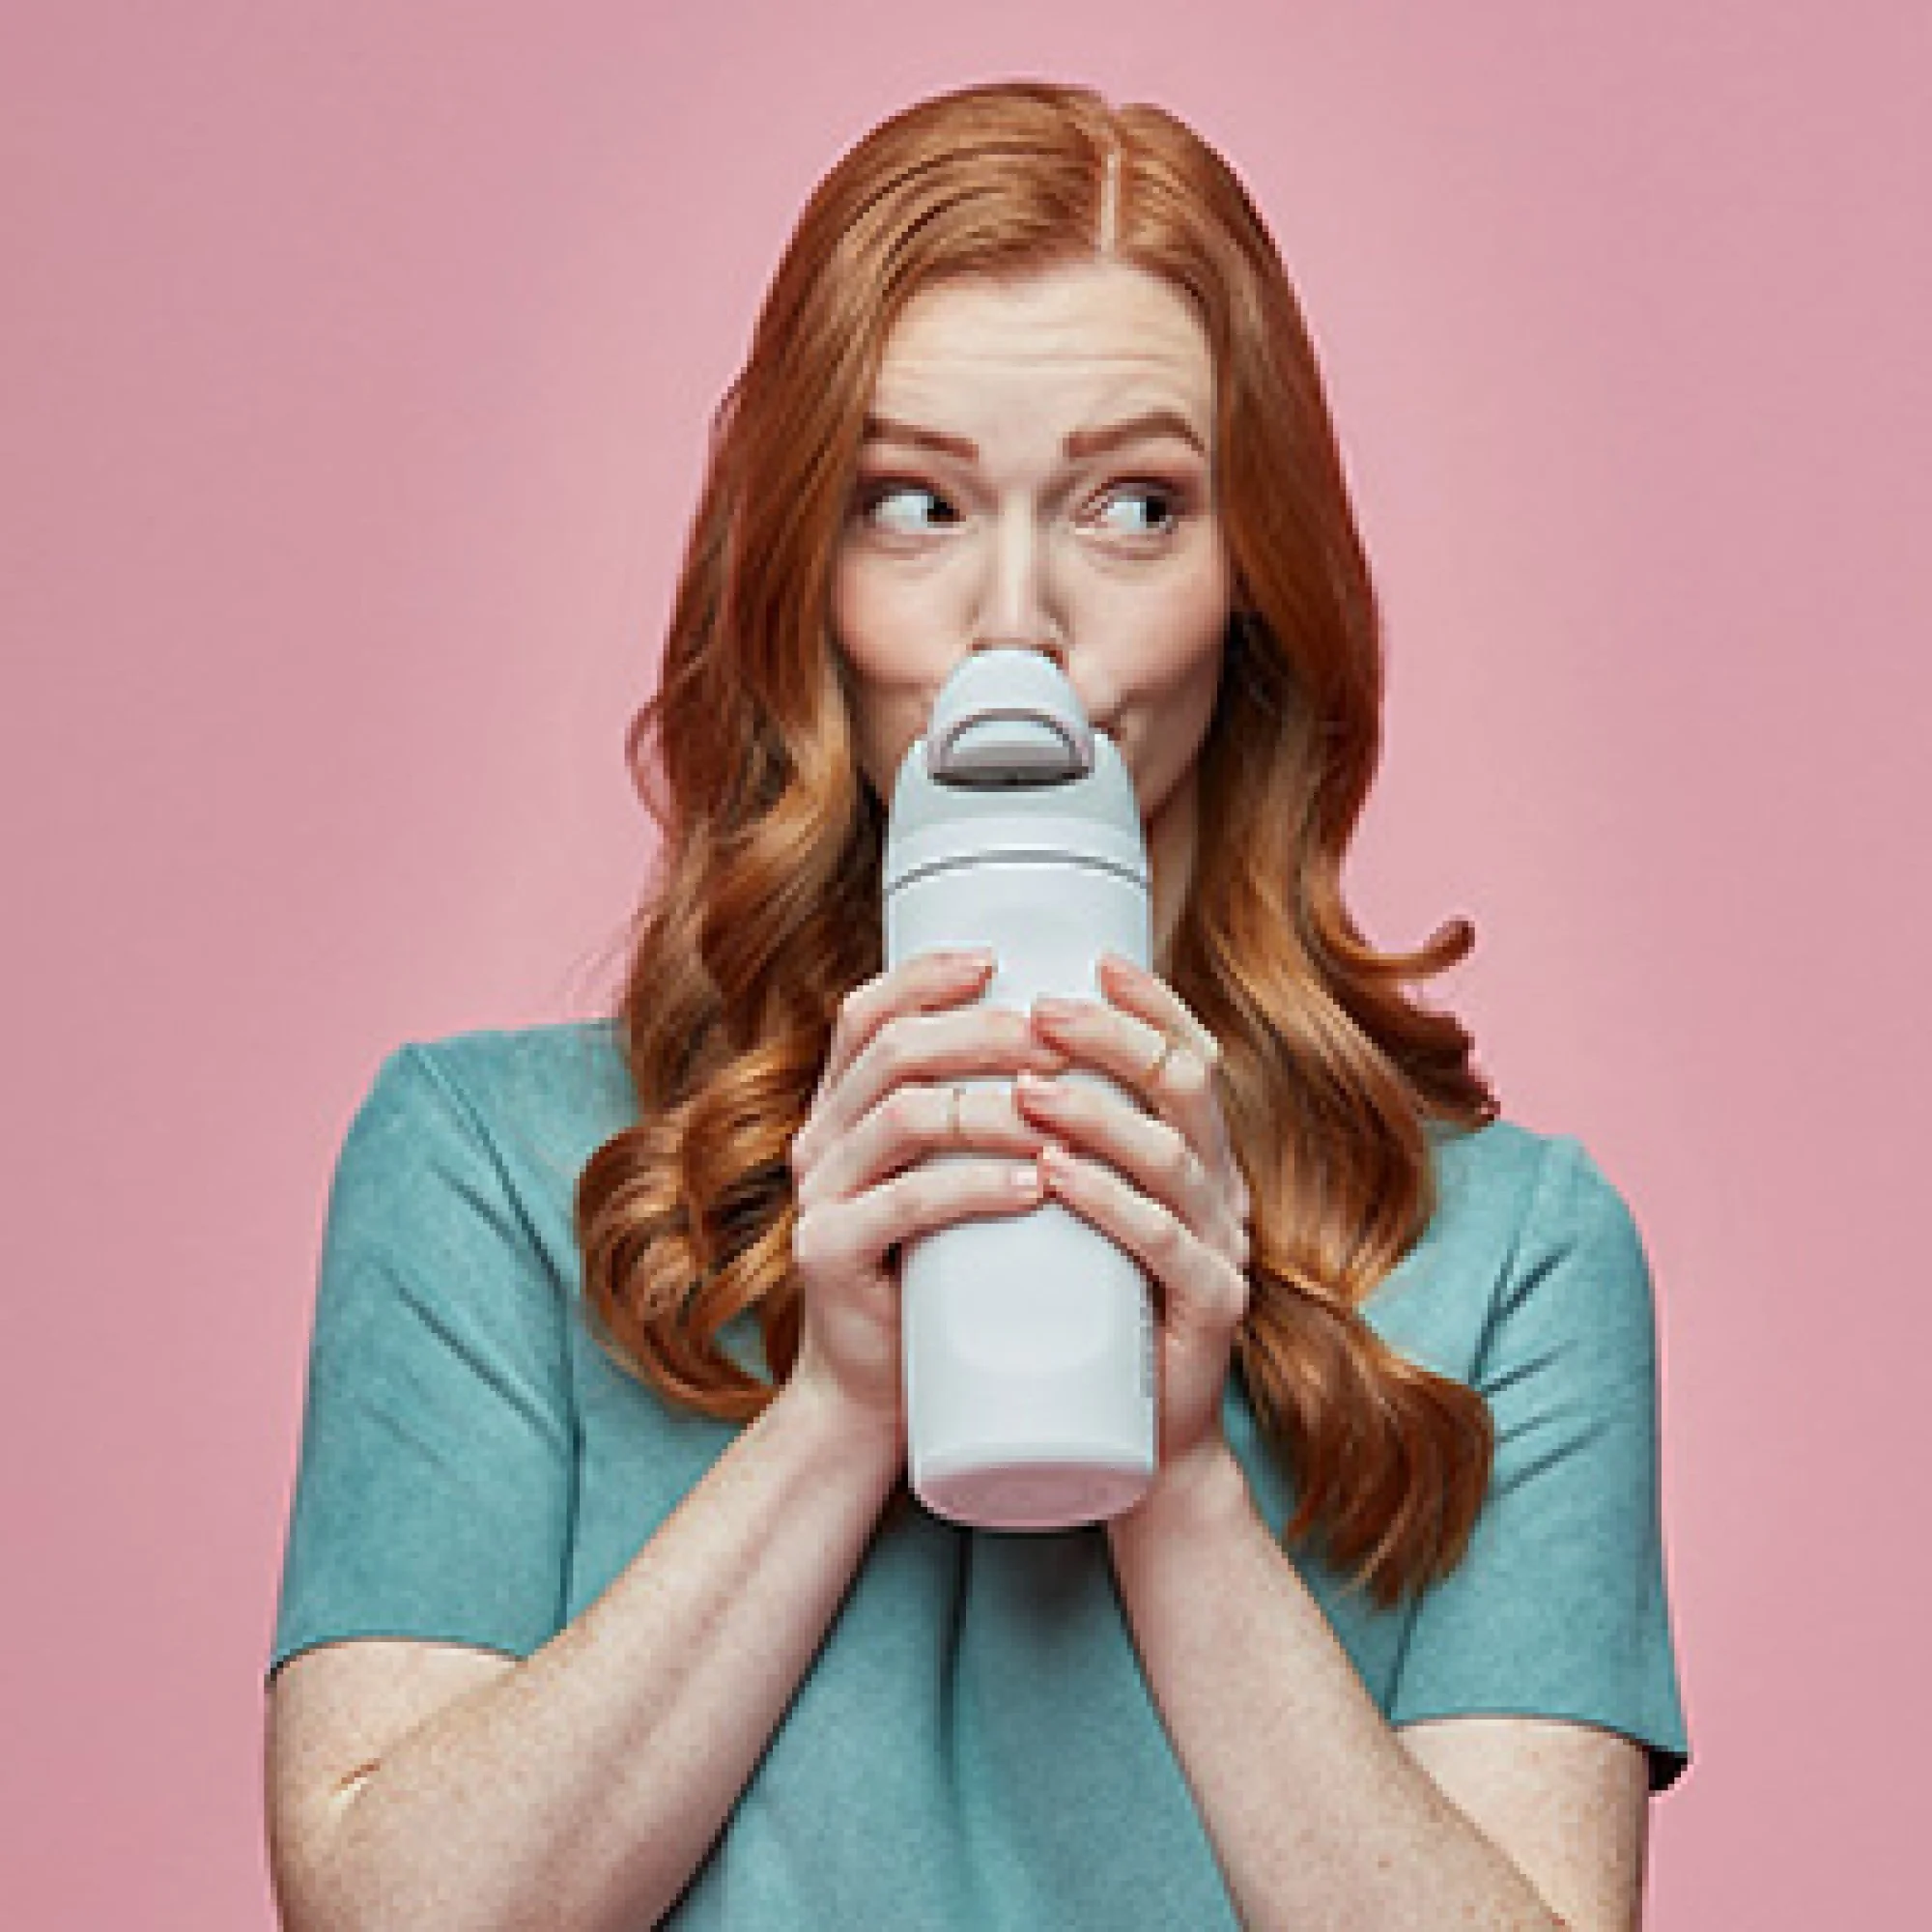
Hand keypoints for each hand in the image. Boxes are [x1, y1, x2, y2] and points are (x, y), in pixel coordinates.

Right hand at [785, 950, 1069, 1446]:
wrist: (880, 1393)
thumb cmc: (936, 1279)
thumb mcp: (946, 1180)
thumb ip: (973, 1118)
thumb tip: (1065, 1043)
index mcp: (840, 1109)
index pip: (867, 1013)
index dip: (926, 976)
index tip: (998, 960)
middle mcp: (819, 1140)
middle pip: (894, 1051)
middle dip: (983, 1033)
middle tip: (1058, 1041)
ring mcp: (818, 1196)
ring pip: (904, 1116)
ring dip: (993, 1107)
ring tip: (1061, 1113)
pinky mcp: (830, 1254)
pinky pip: (906, 1204)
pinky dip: (976, 1186)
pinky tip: (1035, 1184)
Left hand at [1017, 953, 1252, 1493]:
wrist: (1129, 1446)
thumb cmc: (1086, 1320)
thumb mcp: (1075, 1220)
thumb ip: (1056, 1153)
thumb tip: (982, 1069)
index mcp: (1199, 1159)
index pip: (1193, 1056)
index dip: (1152, 1004)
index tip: (1093, 962)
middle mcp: (1222, 1192)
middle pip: (1187, 1085)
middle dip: (1114, 1038)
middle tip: (1040, 1014)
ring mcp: (1221, 1251)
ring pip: (1172, 1155)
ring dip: (1097, 1112)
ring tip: (1026, 1090)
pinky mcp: (1208, 1312)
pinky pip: (1164, 1244)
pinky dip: (1108, 1201)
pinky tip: (1056, 1176)